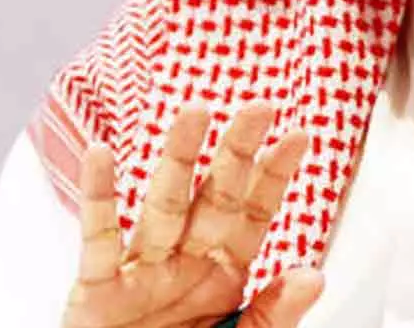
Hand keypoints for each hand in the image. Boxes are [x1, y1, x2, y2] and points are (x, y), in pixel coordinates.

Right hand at [61, 104, 322, 327]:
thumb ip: (275, 312)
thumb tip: (316, 275)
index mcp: (222, 271)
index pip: (254, 213)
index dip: (275, 174)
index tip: (300, 135)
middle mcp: (185, 259)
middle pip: (214, 195)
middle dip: (236, 151)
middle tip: (259, 106)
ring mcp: (141, 268)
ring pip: (163, 203)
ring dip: (178, 157)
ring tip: (195, 112)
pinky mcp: (98, 288)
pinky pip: (98, 237)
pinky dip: (97, 195)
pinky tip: (100, 154)